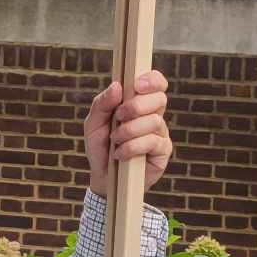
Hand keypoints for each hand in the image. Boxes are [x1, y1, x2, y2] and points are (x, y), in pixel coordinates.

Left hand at [85, 72, 171, 197]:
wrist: (103, 177)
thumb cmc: (100, 147)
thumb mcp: (93, 124)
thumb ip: (102, 104)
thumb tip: (117, 85)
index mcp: (139, 103)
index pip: (156, 83)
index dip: (152, 79)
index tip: (136, 85)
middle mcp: (153, 115)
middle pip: (159, 98)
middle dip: (136, 106)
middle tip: (119, 117)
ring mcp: (160, 133)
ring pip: (154, 121)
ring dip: (129, 131)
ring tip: (115, 140)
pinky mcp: (163, 151)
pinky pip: (152, 142)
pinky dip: (131, 147)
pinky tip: (120, 154)